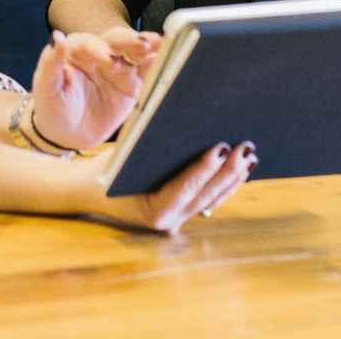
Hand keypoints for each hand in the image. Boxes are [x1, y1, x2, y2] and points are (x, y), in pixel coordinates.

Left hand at [28, 27, 162, 152]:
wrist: (67, 136)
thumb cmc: (53, 109)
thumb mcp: (46, 89)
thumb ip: (50, 63)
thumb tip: (57, 37)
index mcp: (76, 52)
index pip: (89, 43)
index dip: (99, 49)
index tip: (107, 60)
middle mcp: (100, 54)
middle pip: (116, 40)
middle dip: (129, 41)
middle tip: (143, 44)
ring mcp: (118, 68)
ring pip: (135, 52)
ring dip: (149, 47)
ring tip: (163, 43)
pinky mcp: (132, 83)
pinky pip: (147, 71)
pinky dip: (159, 64)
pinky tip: (171, 58)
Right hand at [83, 141, 255, 233]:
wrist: (91, 191)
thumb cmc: (106, 169)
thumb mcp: (122, 155)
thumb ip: (148, 142)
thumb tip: (177, 119)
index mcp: (153, 211)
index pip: (184, 188)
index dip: (204, 168)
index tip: (222, 148)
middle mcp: (169, 221)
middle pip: (205, 195)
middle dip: (228, 171)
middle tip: (246, 148)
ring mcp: (178, 220)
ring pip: (212, 199)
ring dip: (233, 179)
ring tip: (250, 157)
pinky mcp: (183, 213)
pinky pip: (209, 200)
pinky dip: (226, 185)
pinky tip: (241, 170)